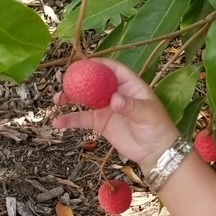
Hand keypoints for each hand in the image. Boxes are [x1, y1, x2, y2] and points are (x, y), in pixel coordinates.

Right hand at [53, 59, 179, 170]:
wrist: (155, 151)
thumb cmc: (157, 128)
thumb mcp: (147, 114)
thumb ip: (130, 106)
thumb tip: (114, 99)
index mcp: (129, 85)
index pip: (112, 69)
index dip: (98, 64)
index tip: (82, 64)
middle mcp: (115, 93)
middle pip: (94, 82)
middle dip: (78, 81)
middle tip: (64, 82)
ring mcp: (106, 108)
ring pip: (84, 100)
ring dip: (70, 99)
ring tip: (57, 100)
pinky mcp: (101, 124)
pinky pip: (82, 119)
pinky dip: (70, 120)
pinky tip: (58, 122)